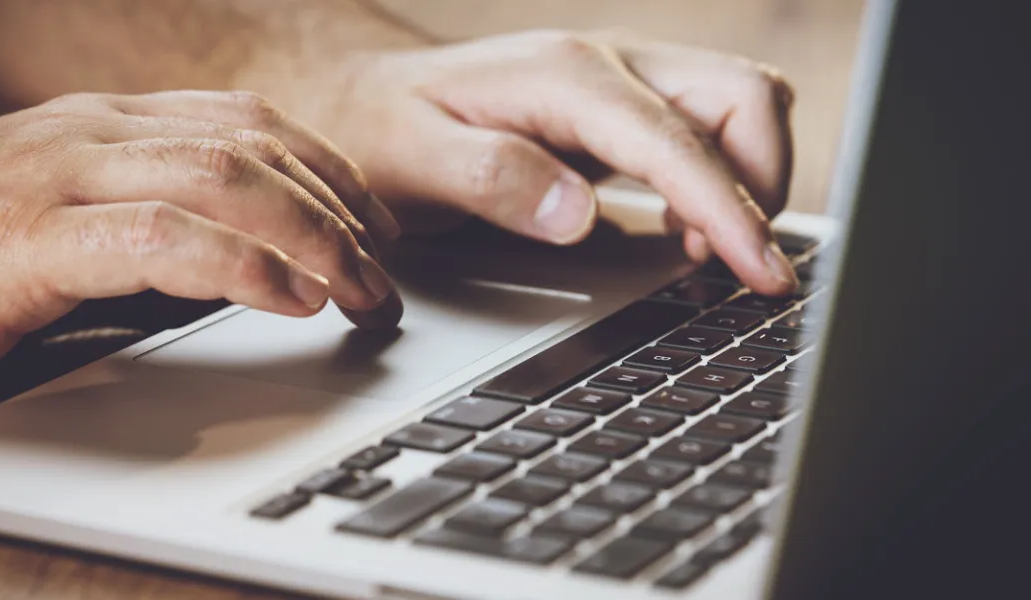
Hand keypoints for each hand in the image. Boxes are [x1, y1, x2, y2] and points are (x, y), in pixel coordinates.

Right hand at [0, 90, 401, 416]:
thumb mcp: (56, 222)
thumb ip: (138, 220)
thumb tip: (231, 257)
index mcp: (98, 125)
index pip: (244, 122)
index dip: (324, 169)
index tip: (371, 221)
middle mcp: (87, 133)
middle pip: (251, 146)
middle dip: (336, 208)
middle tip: (383, 269)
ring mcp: (58, 178)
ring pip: (222, 179)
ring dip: (309, 237)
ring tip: (357, 289)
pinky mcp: (29, 242)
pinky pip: (161, 241)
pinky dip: (240, 267)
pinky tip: (287, 299)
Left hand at [257, 30, 797, 294]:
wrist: (365, 96)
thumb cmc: (384, 128)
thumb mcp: (413, 158)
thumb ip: (493, 180)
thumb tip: (577, 216)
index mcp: (564, 78)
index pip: (679, 141)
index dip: (730, 210)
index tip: (758, 273)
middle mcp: (608, 66)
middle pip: (744, 96)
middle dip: (765, 182)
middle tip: (741, 266)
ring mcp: (621, 82)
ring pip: (740, 105)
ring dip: (749, 178)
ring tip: (707, 253)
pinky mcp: (622, 109)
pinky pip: (708, 129)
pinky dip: (720, 180)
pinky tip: (683, 232)